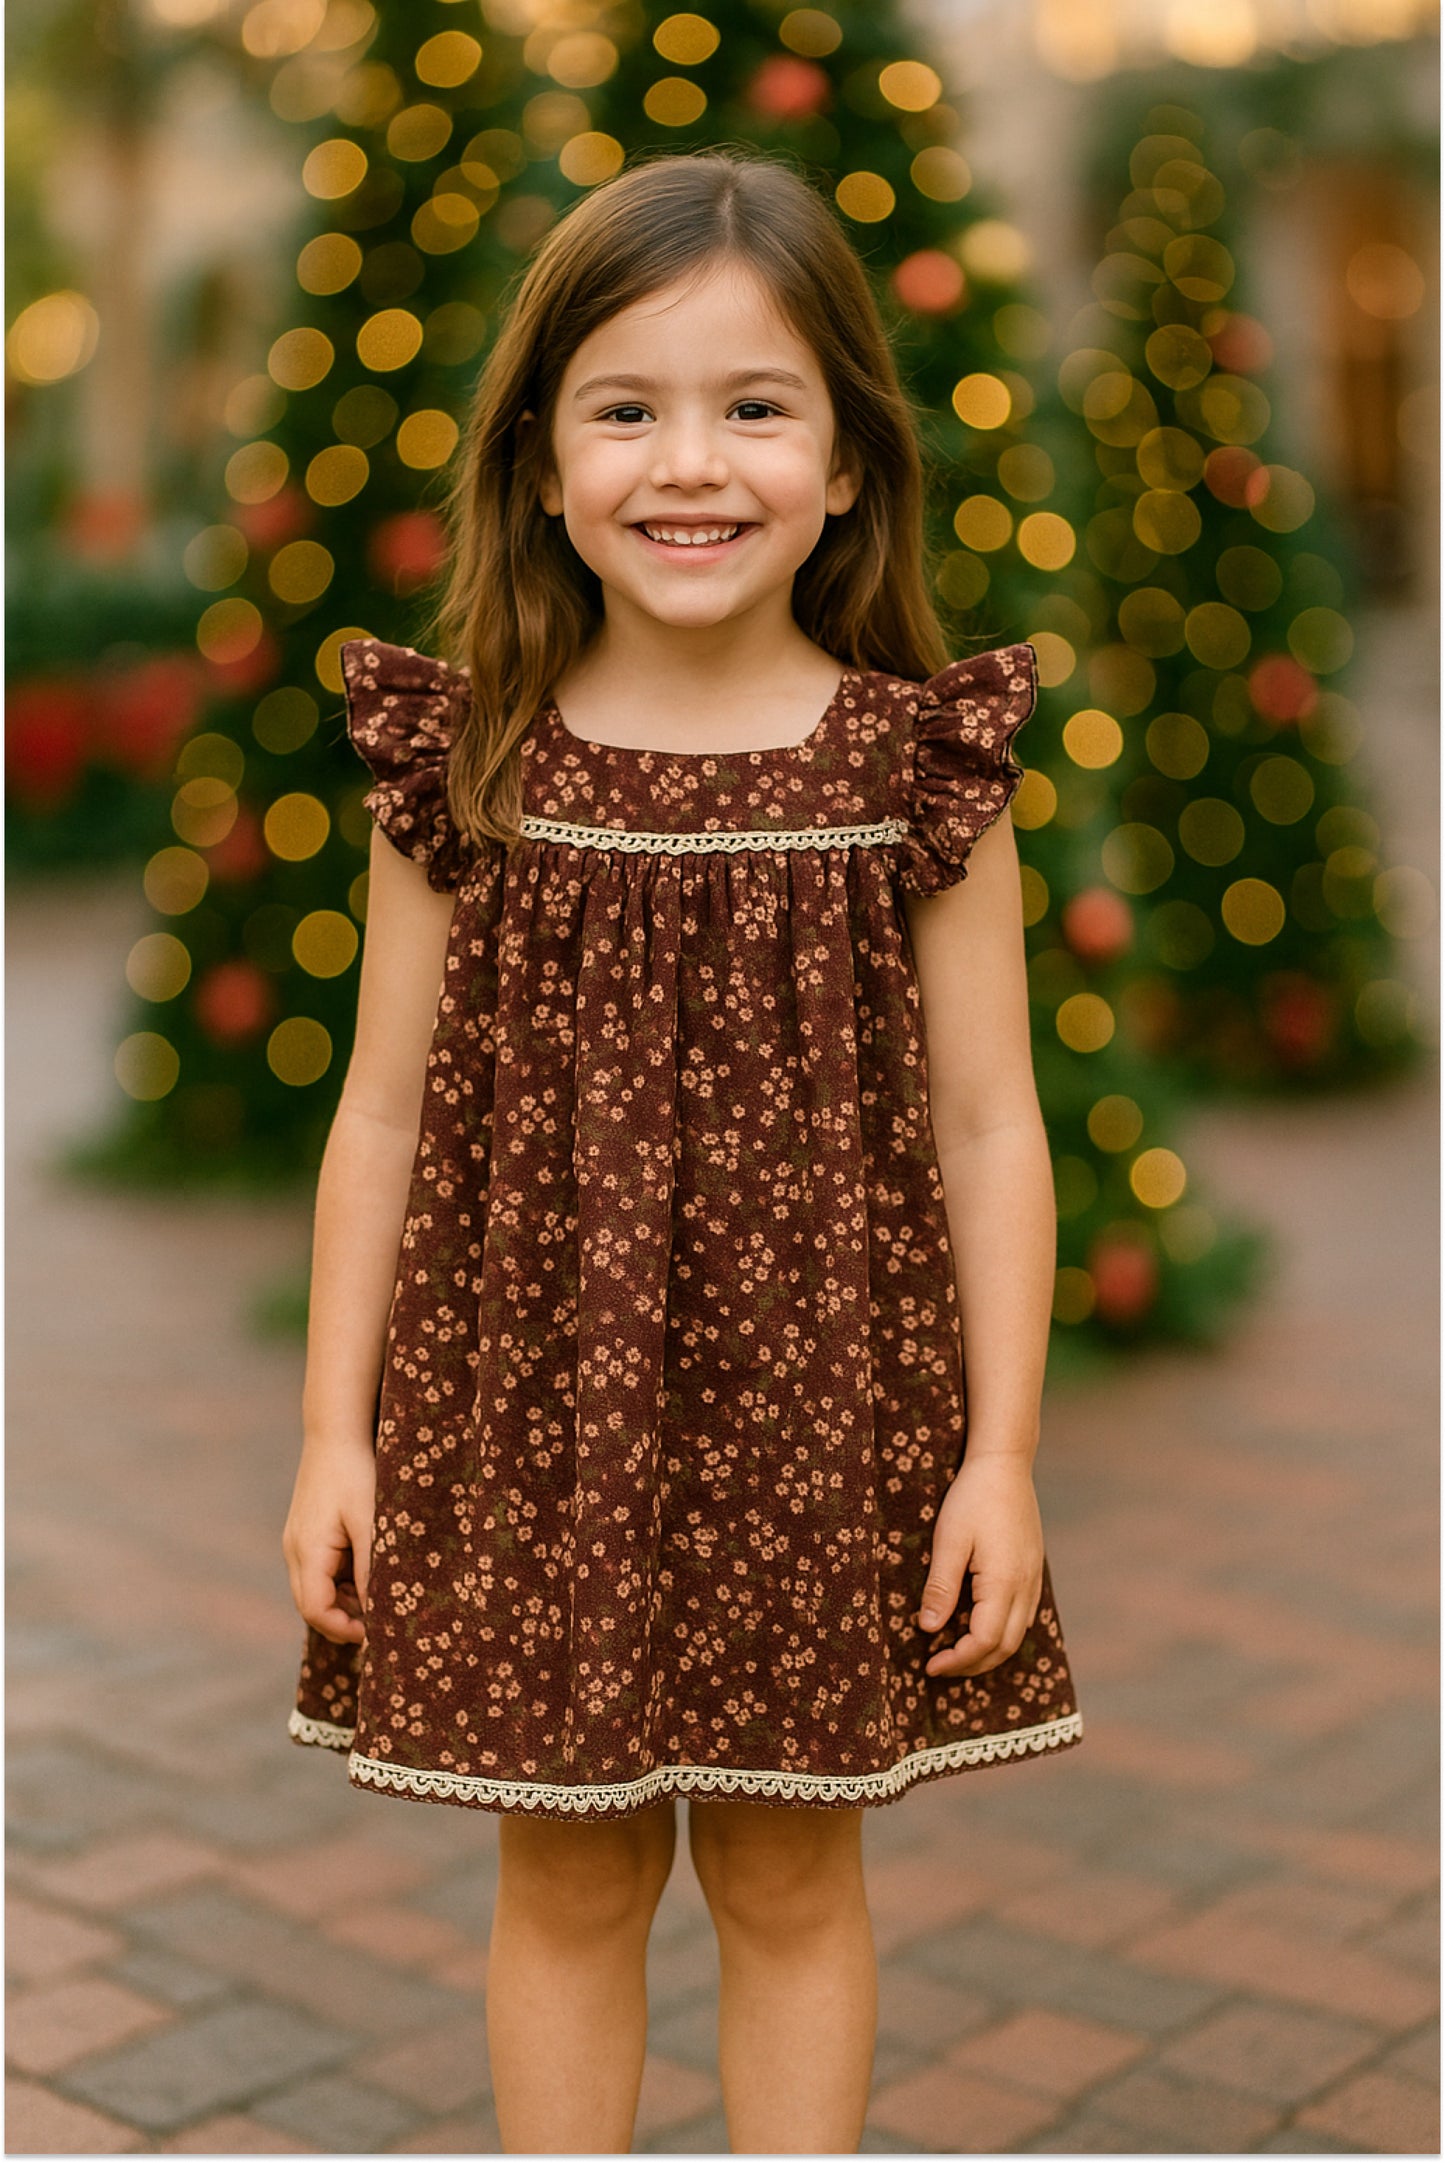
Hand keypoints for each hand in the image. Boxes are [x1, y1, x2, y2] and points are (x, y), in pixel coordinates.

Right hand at [282, 1438, 376, 1647]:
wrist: (335, 1433)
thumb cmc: (355, 1473)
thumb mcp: (370, 1522)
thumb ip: (372, 1568)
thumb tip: (377, 1611)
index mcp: (307, 1551)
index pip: (314, 1610)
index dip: (342, 1629)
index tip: (374, 1635)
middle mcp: (294, 1551)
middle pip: (311, 1605)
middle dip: (343, 1620)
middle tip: (381, 1624)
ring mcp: (297, 1542)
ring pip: (315, 1590)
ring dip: (344, 1601)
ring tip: (379, 1597)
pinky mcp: (305, 1534)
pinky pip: (319, 1571)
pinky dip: (341, 1581)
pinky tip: (368, 1573)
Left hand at [914, 1452, 1043, 1678]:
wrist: (1005, 1465)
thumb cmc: (972, 1498)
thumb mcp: (948, 1540)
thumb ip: (941, 1588)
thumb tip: (929, 1629)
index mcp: (1004, 1582)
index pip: (984, 1641)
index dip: (957, 1660)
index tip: (929, 1664)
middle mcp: (1026, 1587)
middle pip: (1004, 1647)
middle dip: (971, 1664)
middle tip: (939, 1666)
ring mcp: (1034, 1579)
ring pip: (1017, 1635)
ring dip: (987, 1652)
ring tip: (954, 1652)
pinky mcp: (1033, 1571)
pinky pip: (1022, 1616)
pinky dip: (1000, 1633)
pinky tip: (977, 1625)